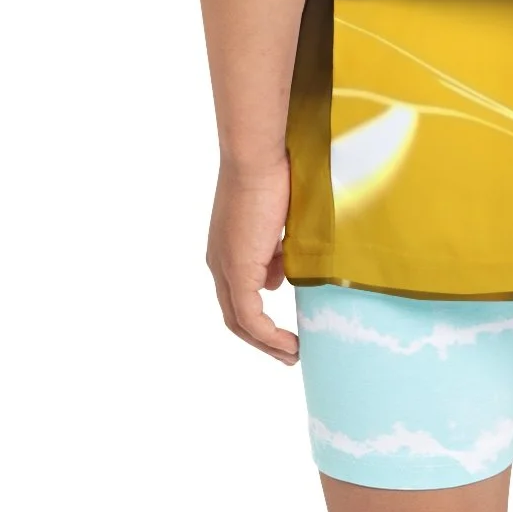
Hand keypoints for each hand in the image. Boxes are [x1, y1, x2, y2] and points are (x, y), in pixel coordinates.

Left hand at [207, 158, 298, 362]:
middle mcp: (220, 264)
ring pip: (240, 322)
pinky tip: (289, 343)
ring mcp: (226, 268)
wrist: (256, 157)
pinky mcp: (237, 269)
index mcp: (226, 251)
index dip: (257, 320)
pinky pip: (250, 317)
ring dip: (266, 343)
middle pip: (234, 317)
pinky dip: (268, 336)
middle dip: (261, 341)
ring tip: (292, 353)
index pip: (237, 296)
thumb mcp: (275, 222)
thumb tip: (278, 275)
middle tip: (287, 353)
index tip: (283, 332)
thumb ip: (274, 250)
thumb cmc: (272, 176)